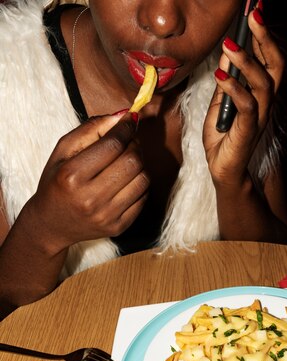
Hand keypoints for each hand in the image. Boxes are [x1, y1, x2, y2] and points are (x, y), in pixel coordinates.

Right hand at [23, 113, 148, 253]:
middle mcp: (90, 199)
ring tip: (126, 161)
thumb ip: (90, 129)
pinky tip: (126, 180)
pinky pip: (143, 197)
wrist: (52, 224)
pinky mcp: (118, 227)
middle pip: (132, 162)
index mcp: (72, 176)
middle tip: (128, 142)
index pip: (113, 145)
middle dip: (134, 145)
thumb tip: (122, 115)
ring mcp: (106, 216)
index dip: (125, 128)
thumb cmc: (57, 182)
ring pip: (143, 179)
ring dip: (140, 165)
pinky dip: (139, 184)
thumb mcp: (63, 151)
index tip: (129, 119)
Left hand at [203, 7, 283, 186]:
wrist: (223, 170)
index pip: (269, 59)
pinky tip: (220, 76)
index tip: (255, 10)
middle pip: (275, 66)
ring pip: (263, 83)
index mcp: (261, 93)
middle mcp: (266, 103)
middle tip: (253, 15)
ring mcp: (259, 117)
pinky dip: (234, 88)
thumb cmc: (223, 138)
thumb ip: (227, 77)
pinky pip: (247, 105)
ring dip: (246, 60)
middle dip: (265, 38)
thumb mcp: (220, 101)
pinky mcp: (249, 130)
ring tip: (229, 42)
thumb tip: (228, 47)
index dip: (264, 34)